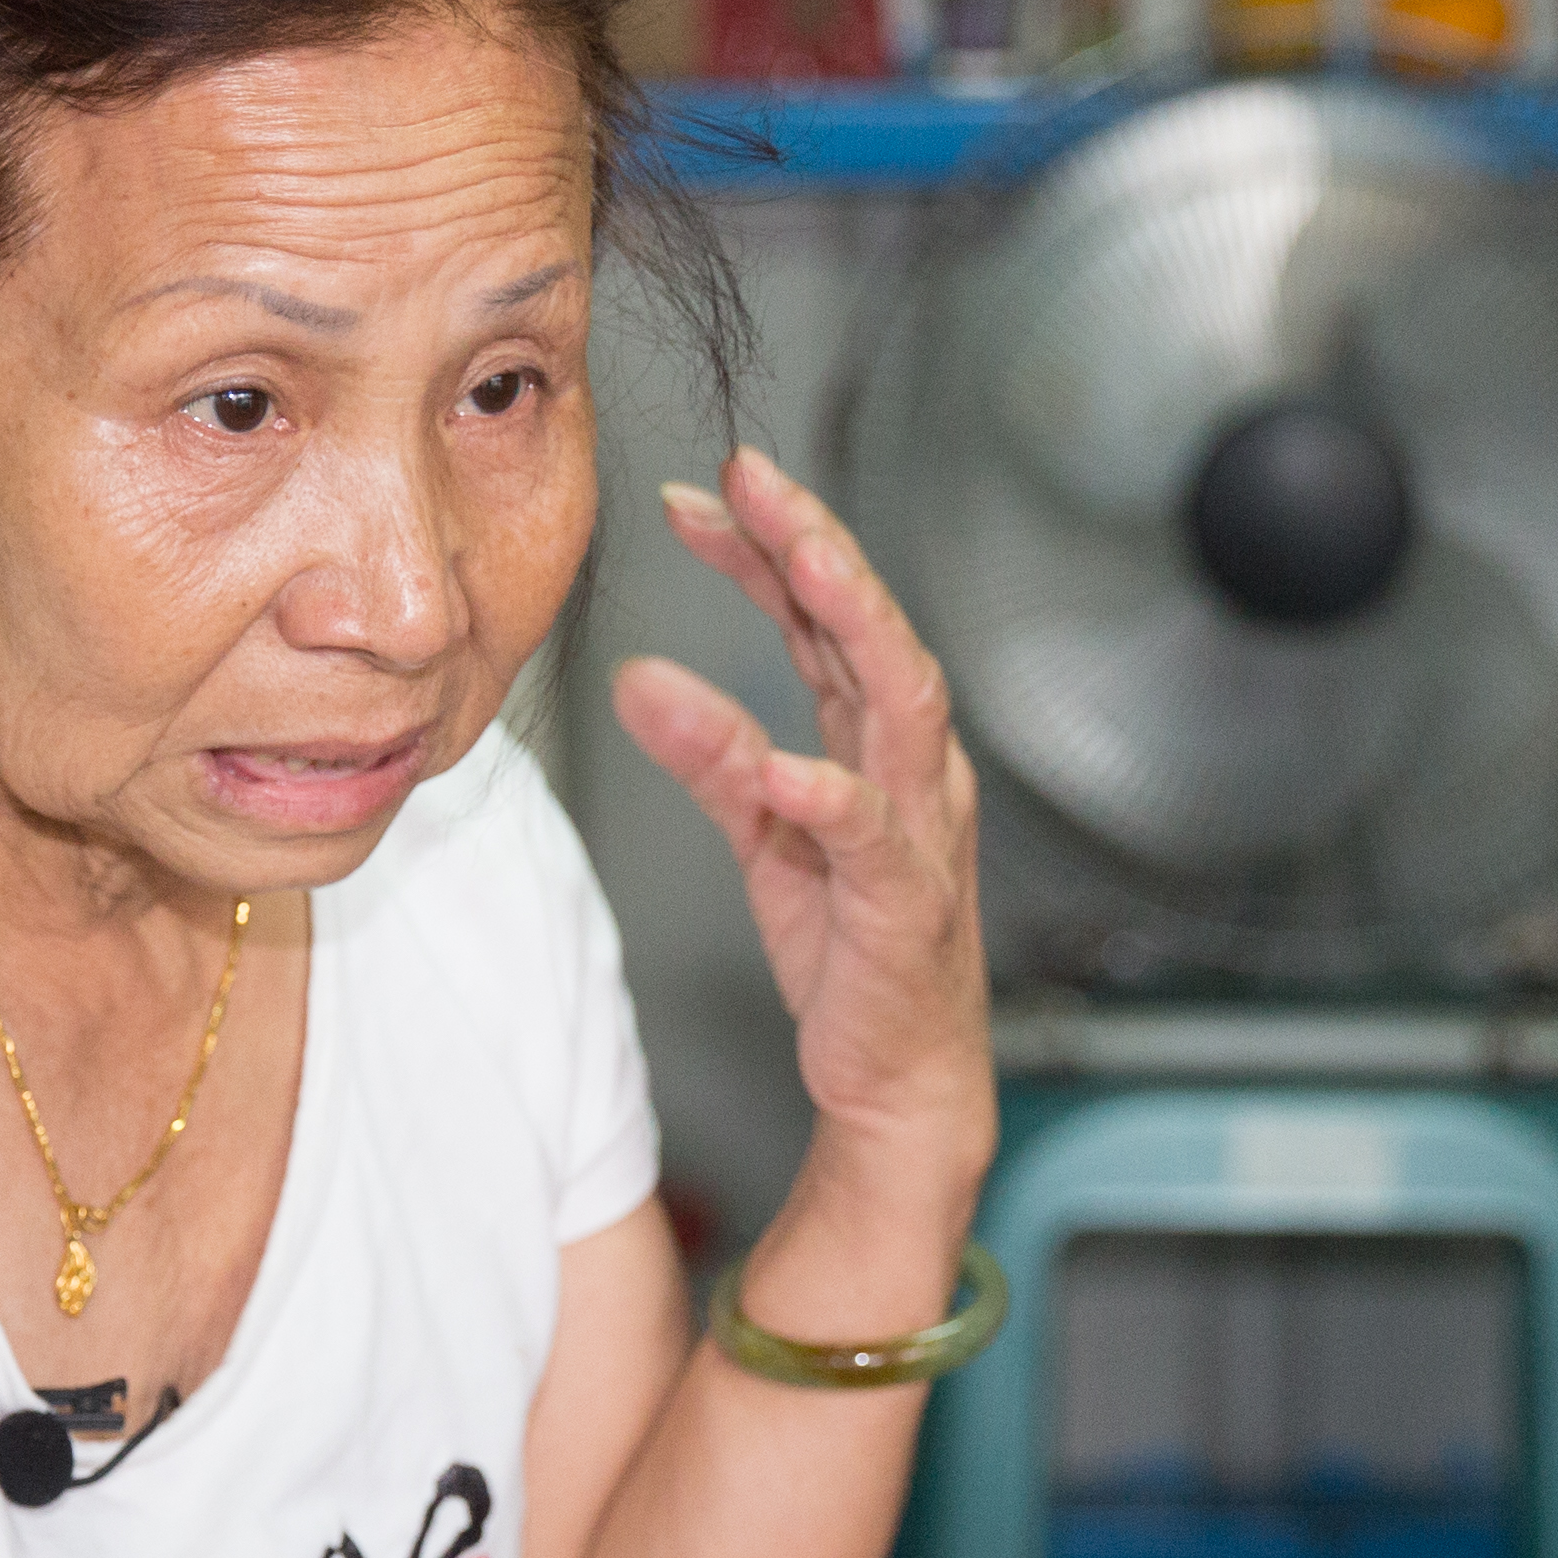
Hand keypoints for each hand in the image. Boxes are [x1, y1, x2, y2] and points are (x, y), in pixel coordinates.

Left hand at [613, 452, 991, 1213]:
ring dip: (852, 621)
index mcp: (879, 741)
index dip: (768, 547)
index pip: (825, 618)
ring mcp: (921, 830)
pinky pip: (875, 838)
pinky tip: (788, 766)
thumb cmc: (851, 954)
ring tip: (797, 557)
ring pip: (902, 701)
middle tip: (752, 474)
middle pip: (873, 627)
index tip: (698, 493)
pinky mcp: (905, 905)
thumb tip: (636, 679)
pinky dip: (833, 796)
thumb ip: (711, 758)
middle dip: (816, 542)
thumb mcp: (765, 837)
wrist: (903, 1082)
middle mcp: (915, 767)